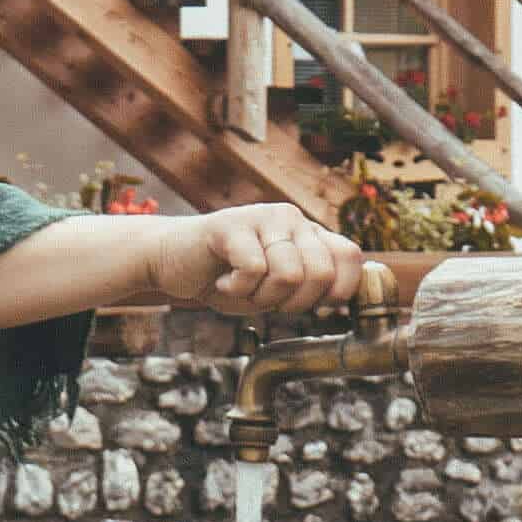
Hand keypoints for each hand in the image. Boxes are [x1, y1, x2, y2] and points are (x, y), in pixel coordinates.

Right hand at [148, 203, 369, 319]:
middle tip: (264, 296)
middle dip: (293, 302)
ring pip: (289, 275)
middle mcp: (292, 219)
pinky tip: (223, 279)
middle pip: (321, 273)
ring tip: (240, 285)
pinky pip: (254, 270)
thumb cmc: (227, 278)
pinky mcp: (231, 224)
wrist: (171, 263)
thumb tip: (349, 300)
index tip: (306, 305)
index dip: (336, 292)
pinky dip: (236, 289)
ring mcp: (263, 217)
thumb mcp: (278, 288)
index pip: (350, 258)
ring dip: (260, 297)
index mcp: (308, 233)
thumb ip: (313, 286)